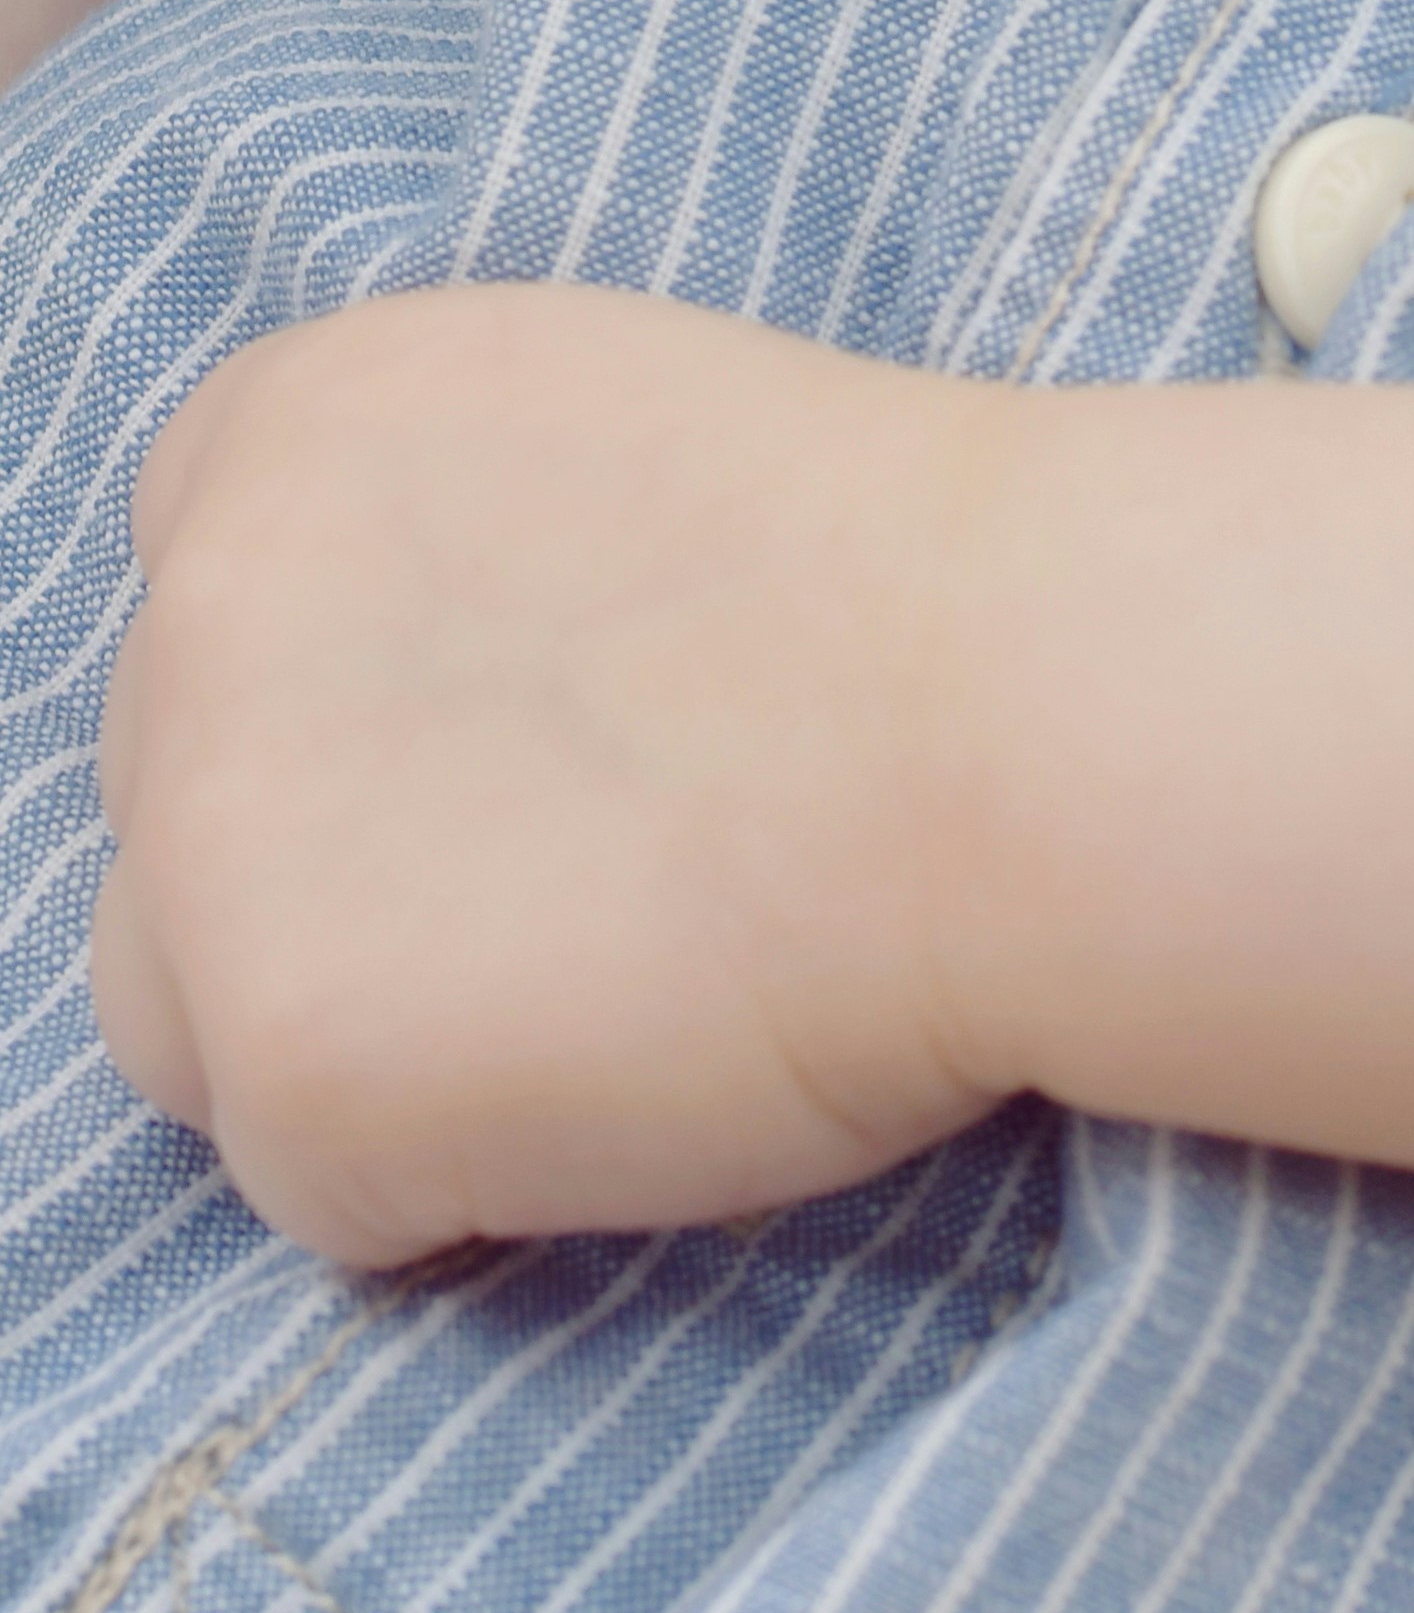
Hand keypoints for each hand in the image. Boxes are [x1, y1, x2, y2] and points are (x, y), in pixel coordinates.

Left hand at [90, 289, 1015, 1263]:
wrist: (1029, 717)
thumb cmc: (902, 582)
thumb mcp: (603, 438)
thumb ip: (437, 543)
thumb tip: (400, 703)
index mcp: (285, 428)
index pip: (208, 608)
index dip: (357, 708)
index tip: (516, 749)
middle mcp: (200, 610)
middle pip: (186, 814)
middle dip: (344, 869)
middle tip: (594, 879)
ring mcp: (216, 844)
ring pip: (188, 1011)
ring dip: (361, 1028)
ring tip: (605, 990)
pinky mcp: (288, 1059)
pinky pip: (315, 1183)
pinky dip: (459, 1174)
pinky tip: (636, 1077)